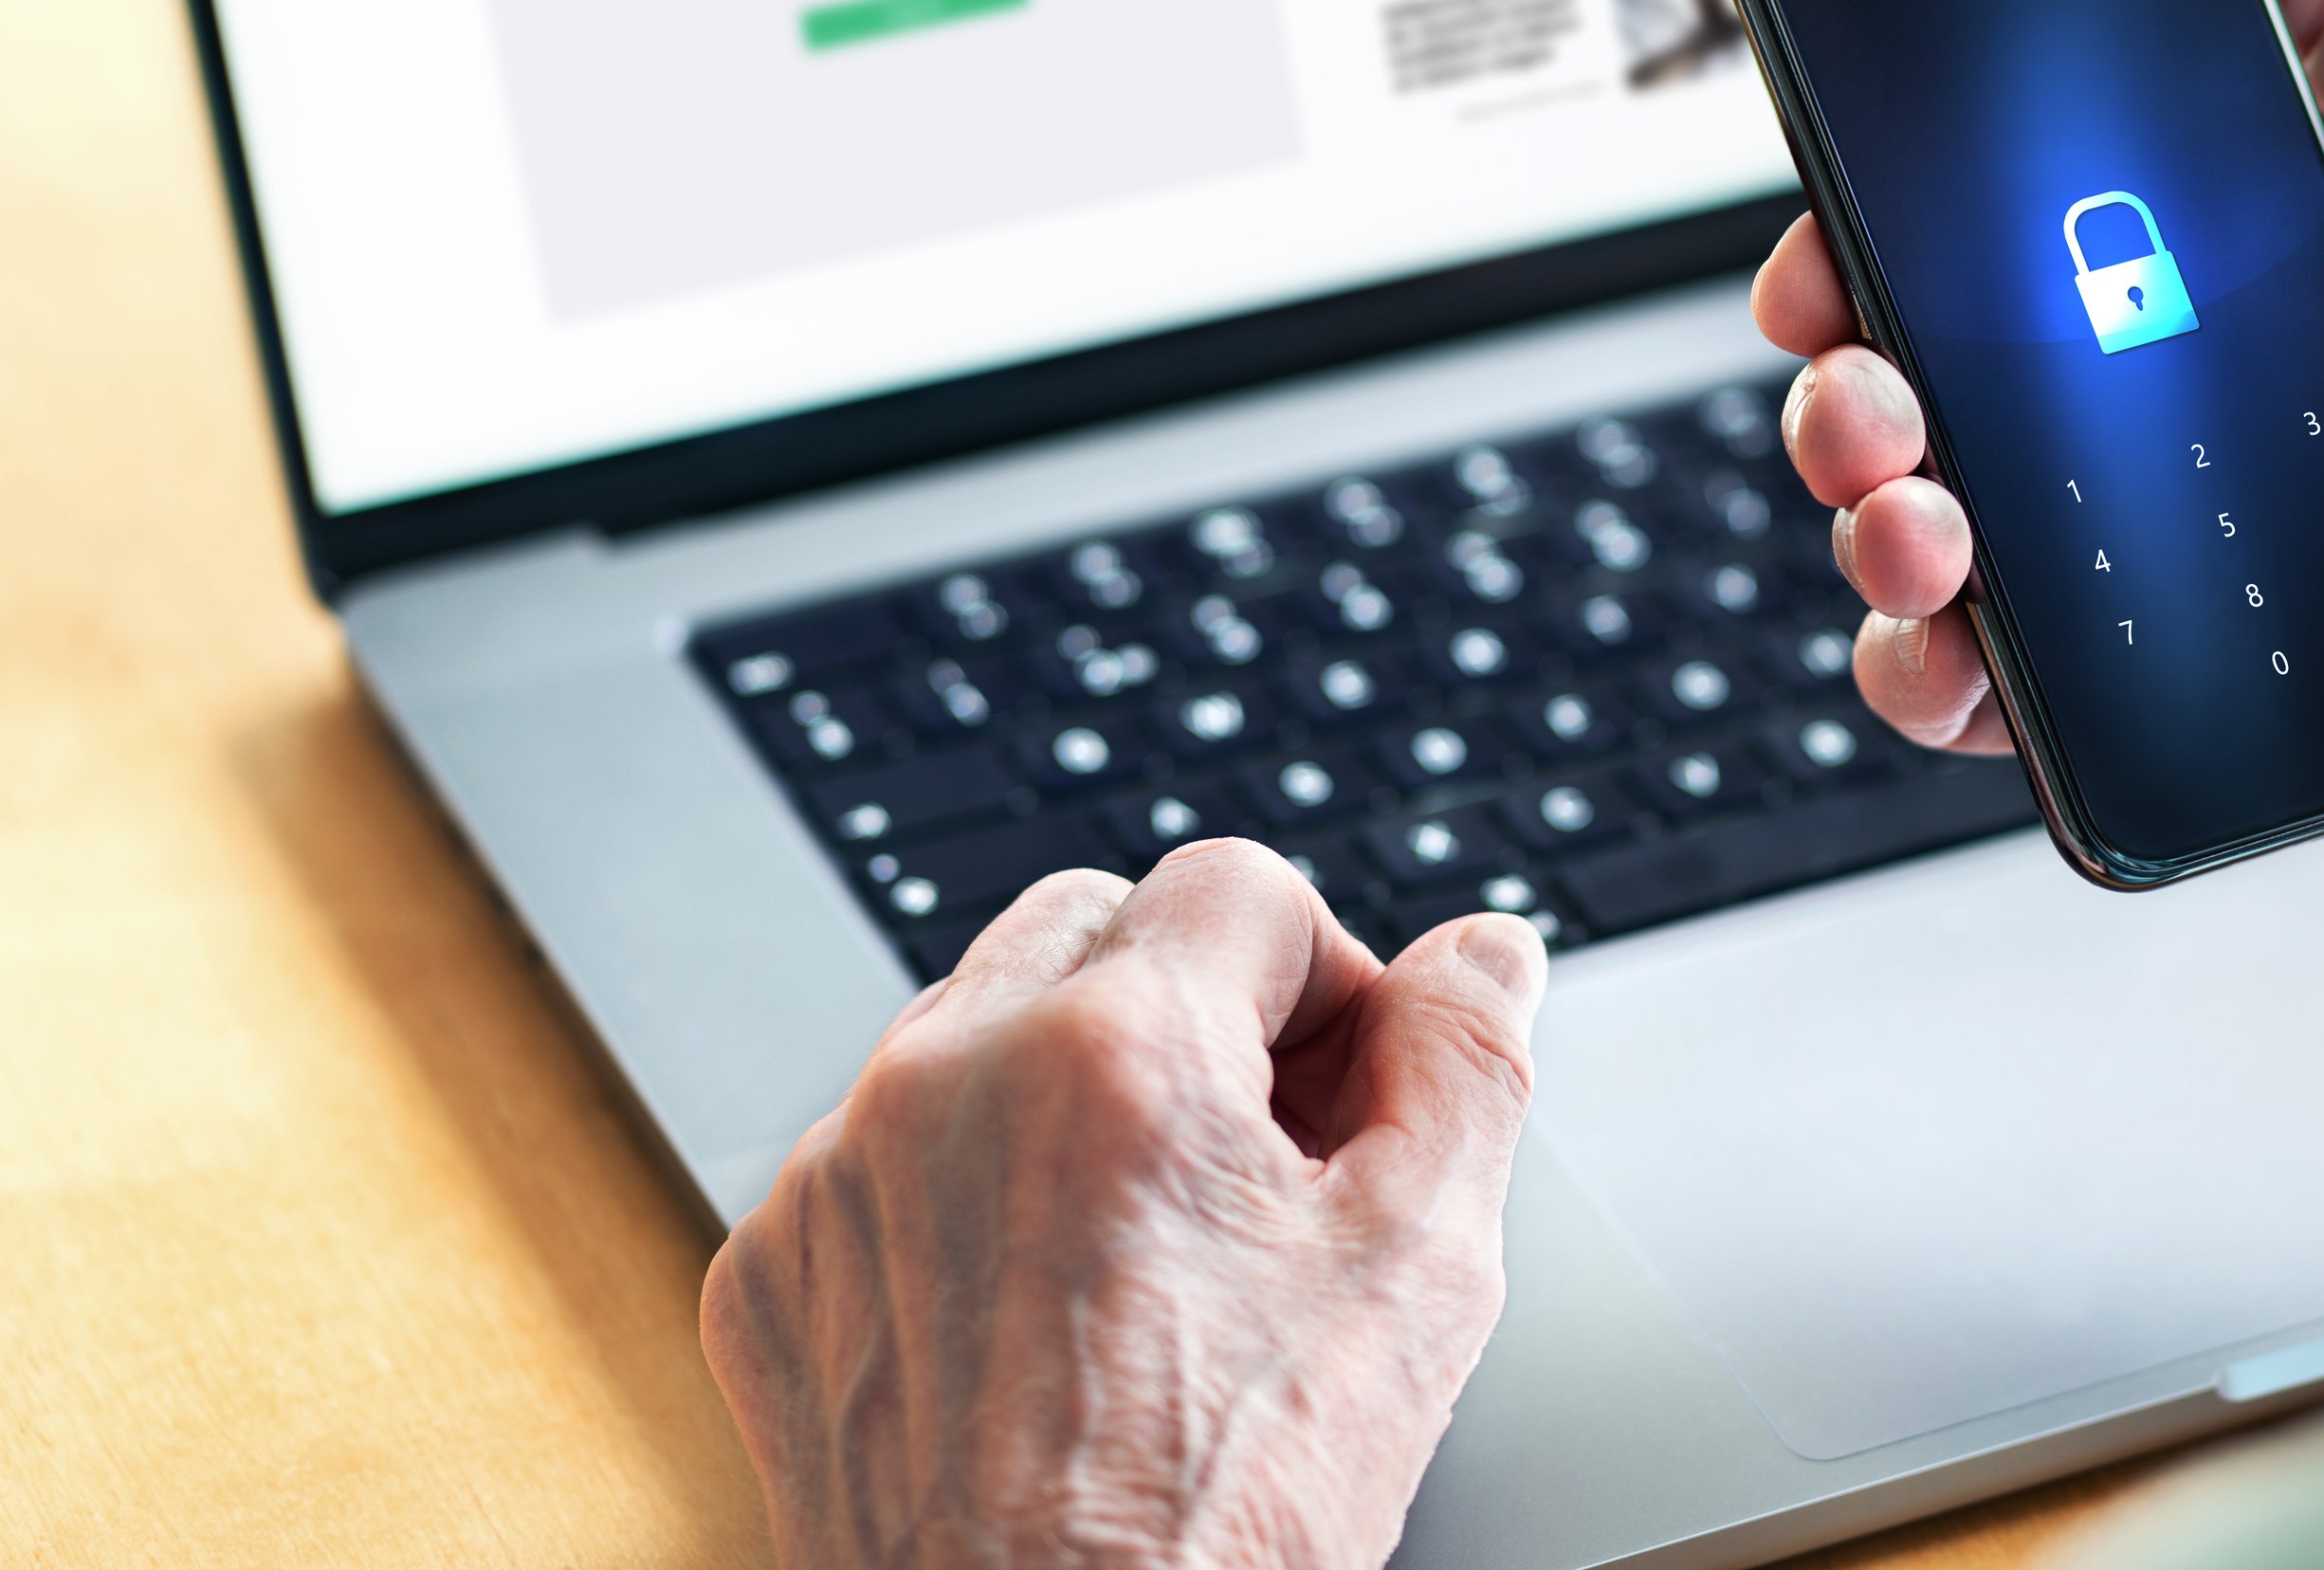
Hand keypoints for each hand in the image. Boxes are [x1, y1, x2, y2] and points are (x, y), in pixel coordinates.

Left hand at [701, 842, 1544, 1569]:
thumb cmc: (1220, 1526)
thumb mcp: (1419, 1277)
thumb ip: (1468, 1065)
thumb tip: (1484, 955)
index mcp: (1111, 1052)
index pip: (1241, 883)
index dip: (1328, 980)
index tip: (1342, 1099)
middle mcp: (943, 1083)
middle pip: (1095, 923)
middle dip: (1196, 1008)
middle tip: (1265, 1161)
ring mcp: (836, 1179)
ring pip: (978, 1031)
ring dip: (1077, 1090)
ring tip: (1158, 1257)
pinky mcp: (773, 1275)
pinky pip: (882, 1156)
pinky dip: (968, 1199)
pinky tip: (1048, 1319)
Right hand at [1759, 0, 2323, 1155]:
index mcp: (2223, 249)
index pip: (1999, 208)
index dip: (1886, 202)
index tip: (1840, 203)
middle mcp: (2165, 390)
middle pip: (1928, 363)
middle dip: (1846, 369)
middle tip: (1863, 380)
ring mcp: (2161, 541)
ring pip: (1935, 524)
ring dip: (1873, 519)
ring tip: (1918, 525)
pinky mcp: (2175, 685)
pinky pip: (2007, 691)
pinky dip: (1937, 680)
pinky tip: (1955, 655)